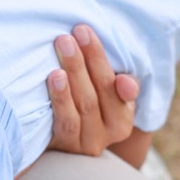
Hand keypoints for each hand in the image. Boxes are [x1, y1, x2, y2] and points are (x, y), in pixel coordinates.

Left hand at [47, 24, 138, 154]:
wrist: (56, 146)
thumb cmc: (82, 109)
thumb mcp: (104, 98)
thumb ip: (119, 85)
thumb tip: (125, 82)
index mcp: (123, 119)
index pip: (118, 85)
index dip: (101, 59)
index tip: (86, 33)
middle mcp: (109, 133)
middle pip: (100, 91)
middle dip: (87, 57)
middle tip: (75, 31)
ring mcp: (86, 142)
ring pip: (85, 104)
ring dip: (75, 72)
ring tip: (64, 46)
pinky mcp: (64, 148)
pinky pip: (66, 122)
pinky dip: (61, 98)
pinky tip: (54, 77)